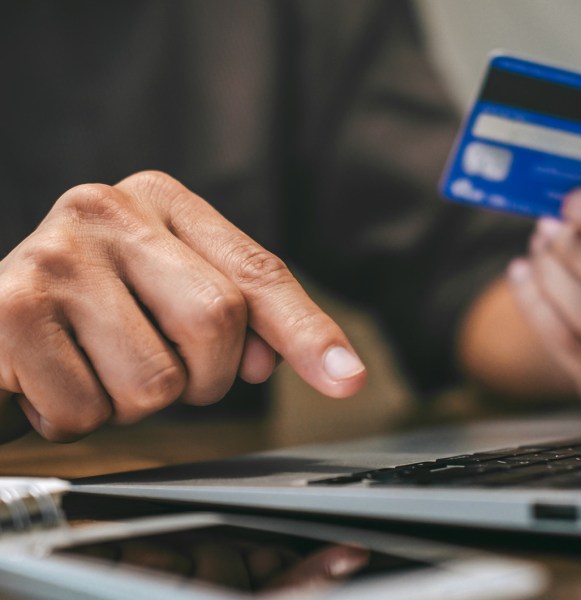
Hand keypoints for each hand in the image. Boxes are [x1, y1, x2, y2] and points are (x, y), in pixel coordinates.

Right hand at [0, 171, 366, 440]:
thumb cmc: (92, 303)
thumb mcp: (168, 287)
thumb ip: (238, 316)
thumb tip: (268, 361)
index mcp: (159, 199)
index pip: (257, 273)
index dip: (305, 331)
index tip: (347, 378)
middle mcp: (105, 209)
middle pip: (217, 321)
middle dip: (204, 377)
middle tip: (167, 370)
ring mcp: (53, 256)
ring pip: (155, 382)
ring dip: (134, 404)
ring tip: (97, 367)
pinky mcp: (6, 311)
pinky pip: (87, 411)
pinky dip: (78, 418)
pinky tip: (53, 379)